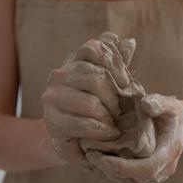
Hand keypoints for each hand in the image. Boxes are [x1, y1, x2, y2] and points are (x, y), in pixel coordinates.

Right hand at [41, 35, 132, 164]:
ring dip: (109, 116)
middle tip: (121, 110)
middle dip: (114, 97)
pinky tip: (111, 133)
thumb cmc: (94, 108)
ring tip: (115, 123)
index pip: (92, 48)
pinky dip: (104, 131)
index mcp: (71, 62)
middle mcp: (58, 76)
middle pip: (95, 77)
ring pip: (91, 103)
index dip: (114, 64)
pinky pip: (86, 124)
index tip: (126, 83)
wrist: (73, 140)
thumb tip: (130, 42)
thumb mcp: (108, 84)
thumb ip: (117, 64)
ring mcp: (53, 98)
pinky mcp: (53, 122)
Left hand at [85, 94, 182, 182]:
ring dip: (108, 175)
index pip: (147, 168)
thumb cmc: (171, 114)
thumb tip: (145, 104)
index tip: (103, 159)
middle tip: (90, 155)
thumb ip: (159, 103)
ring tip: (92, 157)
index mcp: (168, 153)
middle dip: (110, 172)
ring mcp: (153, 175)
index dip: (124, 167)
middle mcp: (162, 169)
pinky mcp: (143, 177)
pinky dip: (110, 175)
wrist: (179, 126)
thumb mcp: (169, 104)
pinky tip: (98, 160)